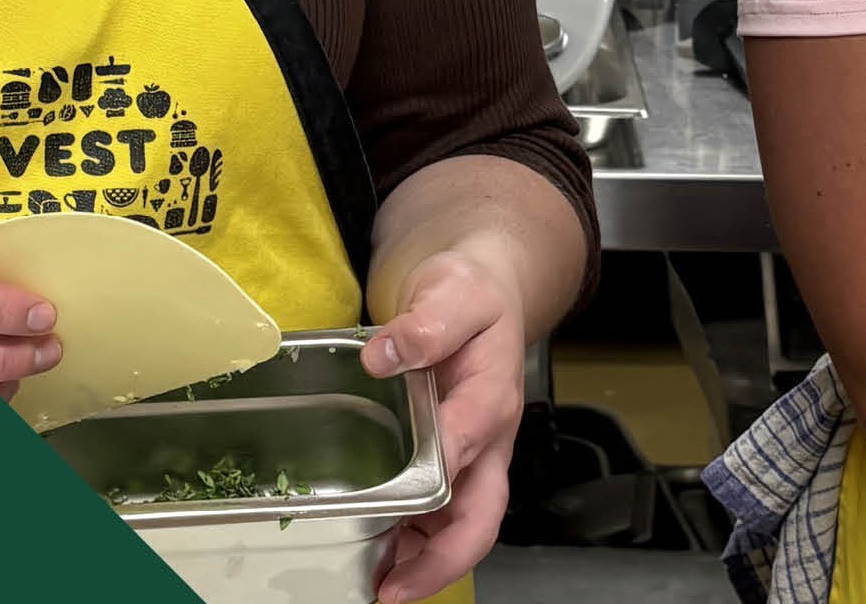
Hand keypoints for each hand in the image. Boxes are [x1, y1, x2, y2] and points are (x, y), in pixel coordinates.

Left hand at [363, 249, 526, 602]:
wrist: (482, 292)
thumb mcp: (453, 291)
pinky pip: (438, 516)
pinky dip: (410, 545)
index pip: (465, 445)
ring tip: (375, 586)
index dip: (433, 479)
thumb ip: (425, 322)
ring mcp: (472, 456)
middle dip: (440, 560)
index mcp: (490, 397)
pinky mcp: (453, 463)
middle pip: (480, 515)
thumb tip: (383, 356)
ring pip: (459, 527)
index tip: (392, 507)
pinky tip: (375, 555)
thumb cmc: (470, 294)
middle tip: (392, 591)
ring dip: (421, 562)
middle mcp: (487, 438)